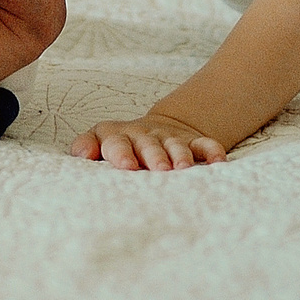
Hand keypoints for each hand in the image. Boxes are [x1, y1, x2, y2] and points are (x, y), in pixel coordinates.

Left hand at [72, 112, 228, 170]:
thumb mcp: (101, 142)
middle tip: (159, 169)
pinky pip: (204, 145)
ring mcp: (169, 138)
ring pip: (176, 145)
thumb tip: (80, 153)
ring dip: (180, 155)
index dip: (120, 152)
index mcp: (117, 136)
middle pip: (148, 144)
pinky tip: (218, 162)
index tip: (127, 166)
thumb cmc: (120, 146)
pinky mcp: (192, 142)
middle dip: (154, 156)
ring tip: (183, 168)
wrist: (155, 130)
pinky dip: (211, 151)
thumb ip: (87, 146)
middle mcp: (144, 136)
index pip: (116, 141)